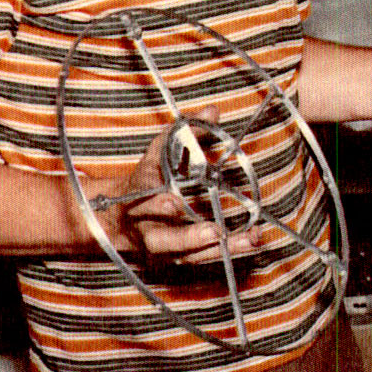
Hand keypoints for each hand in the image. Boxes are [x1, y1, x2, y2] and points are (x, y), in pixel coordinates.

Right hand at [105, 133, 262, 265]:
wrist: (120, 216)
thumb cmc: (146, 178)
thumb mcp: (158, 152)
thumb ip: (185, 133)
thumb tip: (214, 111)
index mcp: (137, 200)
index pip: (144, 203)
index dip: (157, 204)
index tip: (173, 201)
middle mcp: (147, 229)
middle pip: (164, 240)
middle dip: (189, 238)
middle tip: (215, 232)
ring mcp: (162, 250)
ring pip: (188, 256)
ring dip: (219, 249)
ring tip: (249, 239)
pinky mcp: (178, 259)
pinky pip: (202, 260)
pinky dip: (227, 252)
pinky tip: (251, 241)